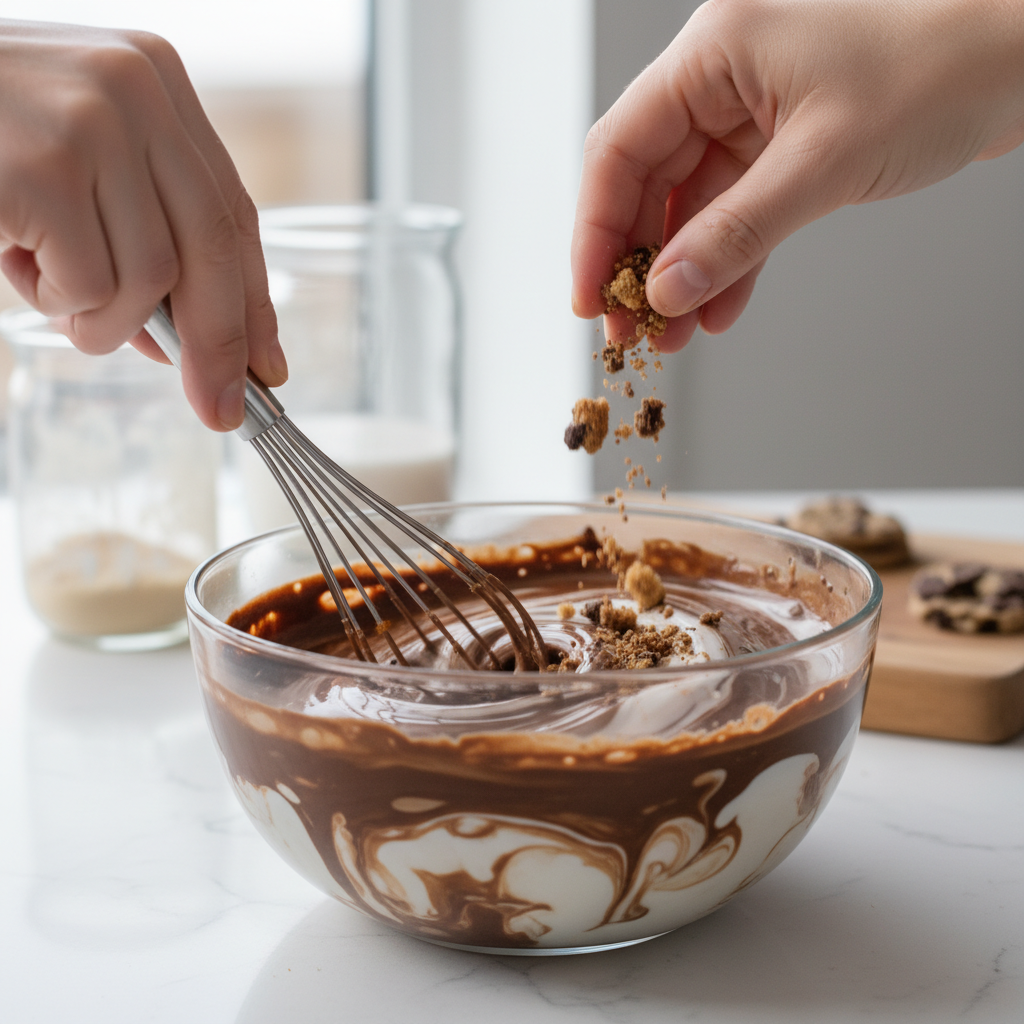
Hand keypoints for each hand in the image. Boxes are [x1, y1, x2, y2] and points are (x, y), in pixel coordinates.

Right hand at [0, 19, 286, 429]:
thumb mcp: (74, 167)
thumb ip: (139, 233)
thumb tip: (189, 343)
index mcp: (156, 80)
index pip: (230, 213)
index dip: (253, 300)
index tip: (267, 364)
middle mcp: (138, 91)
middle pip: (214, 252)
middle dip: (220, 346)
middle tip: (220, 408)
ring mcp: (92, 124)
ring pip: (152, 282)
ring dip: (103, 319)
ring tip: (48, 287)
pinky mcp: (44, 170)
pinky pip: (92, 288)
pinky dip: (58, 304)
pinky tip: (16, 265)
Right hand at [571, 0, 1023, 350]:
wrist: (1022, 57)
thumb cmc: (942, 67)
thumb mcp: (824, 162)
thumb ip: (736, 233)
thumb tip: (667, 294)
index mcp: (713, 50)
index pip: (620, 148)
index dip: (595, 232)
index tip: (590, 300)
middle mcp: (722, 75)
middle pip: (646, 180)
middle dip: (637, 263)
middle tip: (630, 332)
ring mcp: (752, 110)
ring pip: (689, 203)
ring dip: (681, 272)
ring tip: (671, 336)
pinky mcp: (785, 142)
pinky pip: (736, 210)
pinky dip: (727, 260)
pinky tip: (718, 310)